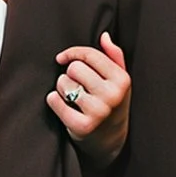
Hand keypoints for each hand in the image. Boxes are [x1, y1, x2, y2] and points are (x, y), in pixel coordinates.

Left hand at [49, 32, 129, 161]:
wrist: (110, 140)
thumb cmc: (112, 103)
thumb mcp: (119, 80)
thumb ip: (114, 56)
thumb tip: (104, 36)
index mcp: (122, 80)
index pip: (90, 55)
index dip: (72, 53)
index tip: (63, 58)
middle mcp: (112, 95)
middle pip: (74, 68)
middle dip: (70, 74)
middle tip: (76, 85)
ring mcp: (98, 112)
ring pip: (63, 83)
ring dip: (62, 88)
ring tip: (72, 97)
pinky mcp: (82, 126)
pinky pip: (55, 101)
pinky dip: (53, 100)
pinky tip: (61, 104)